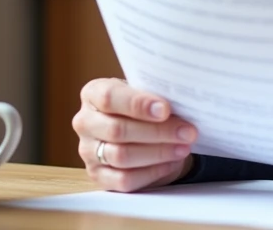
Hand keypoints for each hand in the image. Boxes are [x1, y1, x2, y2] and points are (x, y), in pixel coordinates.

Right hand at [72, 77, 197, 191]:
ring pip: (122, 156)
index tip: (166, 109)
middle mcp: (85, 122)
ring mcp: (88, 151)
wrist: (137, 129)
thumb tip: (182, 103)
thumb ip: (154, 96)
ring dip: (159, 152)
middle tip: (187, 132)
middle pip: (118, 130)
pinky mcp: (98, 176)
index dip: (138, 104)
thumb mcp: (145, 93)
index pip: (109, 97)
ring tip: (184, 147)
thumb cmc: (142, 106)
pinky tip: (171, 162)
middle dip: (158, 132)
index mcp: (93, 93)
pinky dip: (152, 172)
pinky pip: (124, 179)